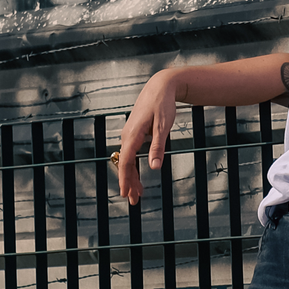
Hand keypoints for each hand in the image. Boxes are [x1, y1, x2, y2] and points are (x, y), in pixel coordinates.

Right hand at [115, 68, 181, 206]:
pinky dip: (133, 166)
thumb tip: (154, 167)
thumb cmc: (162, 105)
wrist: (160, 86)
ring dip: (131, 176)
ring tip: (137, 193)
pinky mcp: (133, 133)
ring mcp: (129, 134)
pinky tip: (138, 175)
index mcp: (133, 135)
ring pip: (127, 160)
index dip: (126, 179)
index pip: (127, 162)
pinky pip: (130, 154)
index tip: (126, 194)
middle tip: (134, 201)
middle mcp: (127, 135)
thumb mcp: (163, 127)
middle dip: (129, 183)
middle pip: (125, 164)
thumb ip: (158, 147)